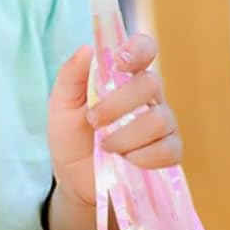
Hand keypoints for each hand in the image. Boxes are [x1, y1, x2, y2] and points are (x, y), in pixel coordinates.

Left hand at [47, 32, 182, 207]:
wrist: (75, 180)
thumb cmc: (72, 137)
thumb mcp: (61, 106)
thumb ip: (70, 76)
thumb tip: (87, 48)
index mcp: (126, 78)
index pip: (145, 49)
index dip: (138, 49)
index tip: (119, 61)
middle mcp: (149, 96)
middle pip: (151, 84)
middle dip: (118, 105)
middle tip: (94, 120)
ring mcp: (163, 123)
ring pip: (158, 120)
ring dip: (126, 137)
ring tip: (106, 147)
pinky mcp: (169, 151)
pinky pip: (168, 149)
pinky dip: (143, 158)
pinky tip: (126, 161)